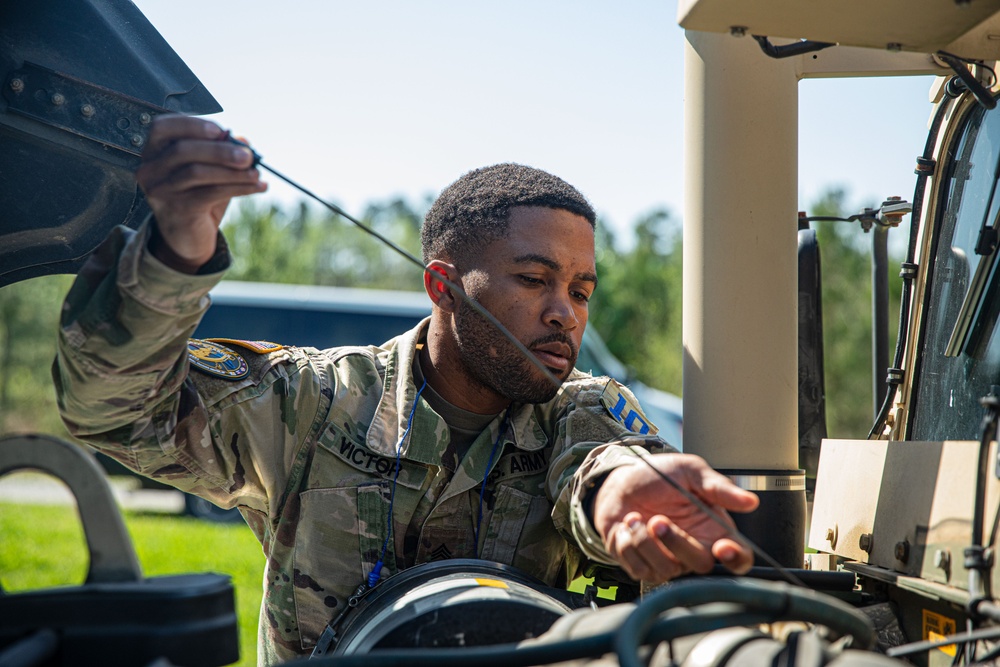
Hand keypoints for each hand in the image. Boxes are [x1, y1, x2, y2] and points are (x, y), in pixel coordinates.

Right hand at [135, 115, 266, 270]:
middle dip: (220, 150)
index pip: (162, 127)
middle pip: (182, 150)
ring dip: (232, 171)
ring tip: (256, 173)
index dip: (192, 125)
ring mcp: (161, 191)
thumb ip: (221, 152)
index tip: (221, 130)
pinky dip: (239, 188)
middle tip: (248, 155)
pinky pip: (211, 193)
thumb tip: (243, 140)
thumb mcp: (208, 170)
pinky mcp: (177, 209)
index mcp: (153, 152)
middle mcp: (150, 170)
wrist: (186, 237)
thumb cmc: (196, 197)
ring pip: (197, 172)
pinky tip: (257, 187)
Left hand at [593, 452, 758, 582]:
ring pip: (666, 570)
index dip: (736, 559)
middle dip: (677, 543)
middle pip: (700, 565)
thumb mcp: (690, 471)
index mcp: (714, 528)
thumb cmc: (659, 476)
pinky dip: (627, 545)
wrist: (620, 481)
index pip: (739, 557)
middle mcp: (694, 548)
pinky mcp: (643, 566)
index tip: (722, 547)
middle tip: (657, 520)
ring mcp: (669, 560)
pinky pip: (639, 568)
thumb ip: (718, 487)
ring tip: (635, 517)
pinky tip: (626, 526)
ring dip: (644, 541)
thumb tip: (751, 501)